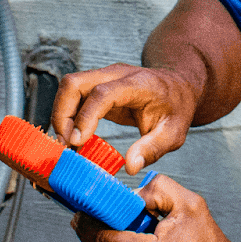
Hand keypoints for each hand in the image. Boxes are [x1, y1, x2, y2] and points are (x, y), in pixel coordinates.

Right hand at [51, 63, 200, 173]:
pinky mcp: (98, 85)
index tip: (78, 142)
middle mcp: (116, 75)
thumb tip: (130, 166)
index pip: (103, 93)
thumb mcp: (173, 133)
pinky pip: (73, 95)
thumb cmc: (176, 109)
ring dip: (61, 115)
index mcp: (137, 84)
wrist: (179, 87)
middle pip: (74, 83)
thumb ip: (152, 149)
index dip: (86, 116)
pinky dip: (67, 115)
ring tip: (66, 144)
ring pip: (69, 87)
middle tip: (65, 145)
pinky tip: (72, 137)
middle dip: (62, 114)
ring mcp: (105, 77)